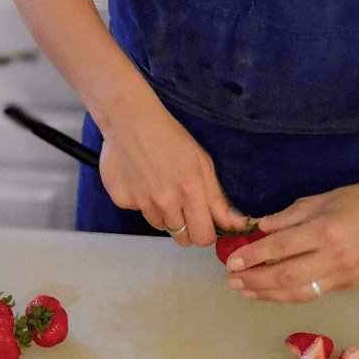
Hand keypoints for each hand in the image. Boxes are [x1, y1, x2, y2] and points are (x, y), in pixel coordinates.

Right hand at [97, 96, 245, 247]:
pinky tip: (140, 178)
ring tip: (159, 184)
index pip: (204, 237)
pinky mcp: (122, 200)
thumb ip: (217, 199)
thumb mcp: (202, 162)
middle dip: (188, 229)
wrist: (129, 119)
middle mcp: (166, 201)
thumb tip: (237, 226)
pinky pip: (138, 211)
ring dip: (164, 213)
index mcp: (191, 190)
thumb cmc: (170, 136)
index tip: (205, 223)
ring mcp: (142, 203)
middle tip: (184, 206)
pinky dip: (141, 201)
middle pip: (182, 239)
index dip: (207, 233)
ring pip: (160, 225)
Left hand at [223, 180, 358, 301]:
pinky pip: (314, 292)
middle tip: (232, 280)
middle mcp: (335, 257)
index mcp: (324, 231)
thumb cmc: (352, 201)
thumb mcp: (317, 200)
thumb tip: (260, 229)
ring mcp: (344, 275)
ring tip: (245, 291)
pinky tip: (272, 290)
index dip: (254, 256)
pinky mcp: (349, 285)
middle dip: (256, 280)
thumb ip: (287, 217)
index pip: (281, 247)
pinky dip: (290, 293)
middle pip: (287, 277)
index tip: (232, 261)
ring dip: (269, 294)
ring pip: (300, 293)